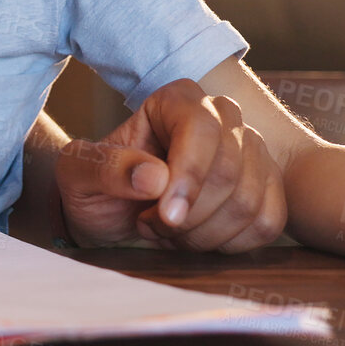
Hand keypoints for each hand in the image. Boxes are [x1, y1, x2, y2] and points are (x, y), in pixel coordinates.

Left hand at [55, 79, 284, 251]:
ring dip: (202, 235)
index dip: (189, 177)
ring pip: (248, 204)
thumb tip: (155, 177)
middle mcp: (221, 117)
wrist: (109, 210)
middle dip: (188, 216)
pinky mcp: (267, 189)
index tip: (166, 215)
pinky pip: (267, 224)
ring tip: (165, 230)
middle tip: (148, 224)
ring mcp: (251, 152)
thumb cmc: (94, 184)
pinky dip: (228, 245)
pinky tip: (195, 239)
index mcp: (176, 100)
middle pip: (228, 172)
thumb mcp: (77, 173)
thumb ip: (106, 168)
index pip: (201, 130)